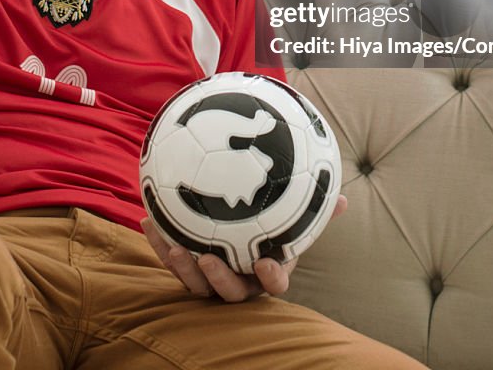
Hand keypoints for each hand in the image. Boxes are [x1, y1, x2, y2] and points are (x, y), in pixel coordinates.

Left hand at [141, 194, 346, 302]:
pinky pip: (172, 261)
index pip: (275, 285)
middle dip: (219, 280)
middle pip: (230, 293)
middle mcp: (240, 282)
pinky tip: (148, 220)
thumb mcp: (293, 216)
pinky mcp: (187, 270)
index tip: (265, 264)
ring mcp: (212, 279)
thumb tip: (344, 198)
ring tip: (175, 246)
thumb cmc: (271, 225)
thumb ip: (315, 210)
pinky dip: (160, 242)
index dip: (271, 278)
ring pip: (197, 285)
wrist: (237, 231)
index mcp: (268, 271)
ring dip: (183, 268)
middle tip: (208, 260)